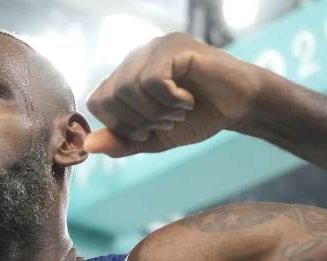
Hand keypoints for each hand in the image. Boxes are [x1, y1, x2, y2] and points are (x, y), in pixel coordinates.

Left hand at [84, 33, 265, 156]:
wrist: (238, 106)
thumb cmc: (197, 118)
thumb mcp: (154, 139)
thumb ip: (122, 142)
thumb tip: (88, 147)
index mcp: (125, 76)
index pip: (98, 101)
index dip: (119, 125)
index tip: (147, 131)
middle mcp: (135, 58)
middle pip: (110, 97)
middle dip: (138, 121)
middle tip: (167, 121)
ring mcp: (154, 48)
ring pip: (129, 87)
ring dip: (157, 112)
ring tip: (179, 111)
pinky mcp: (174, 46)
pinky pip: (153, 79)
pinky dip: (170, 99)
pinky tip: (187, 100)